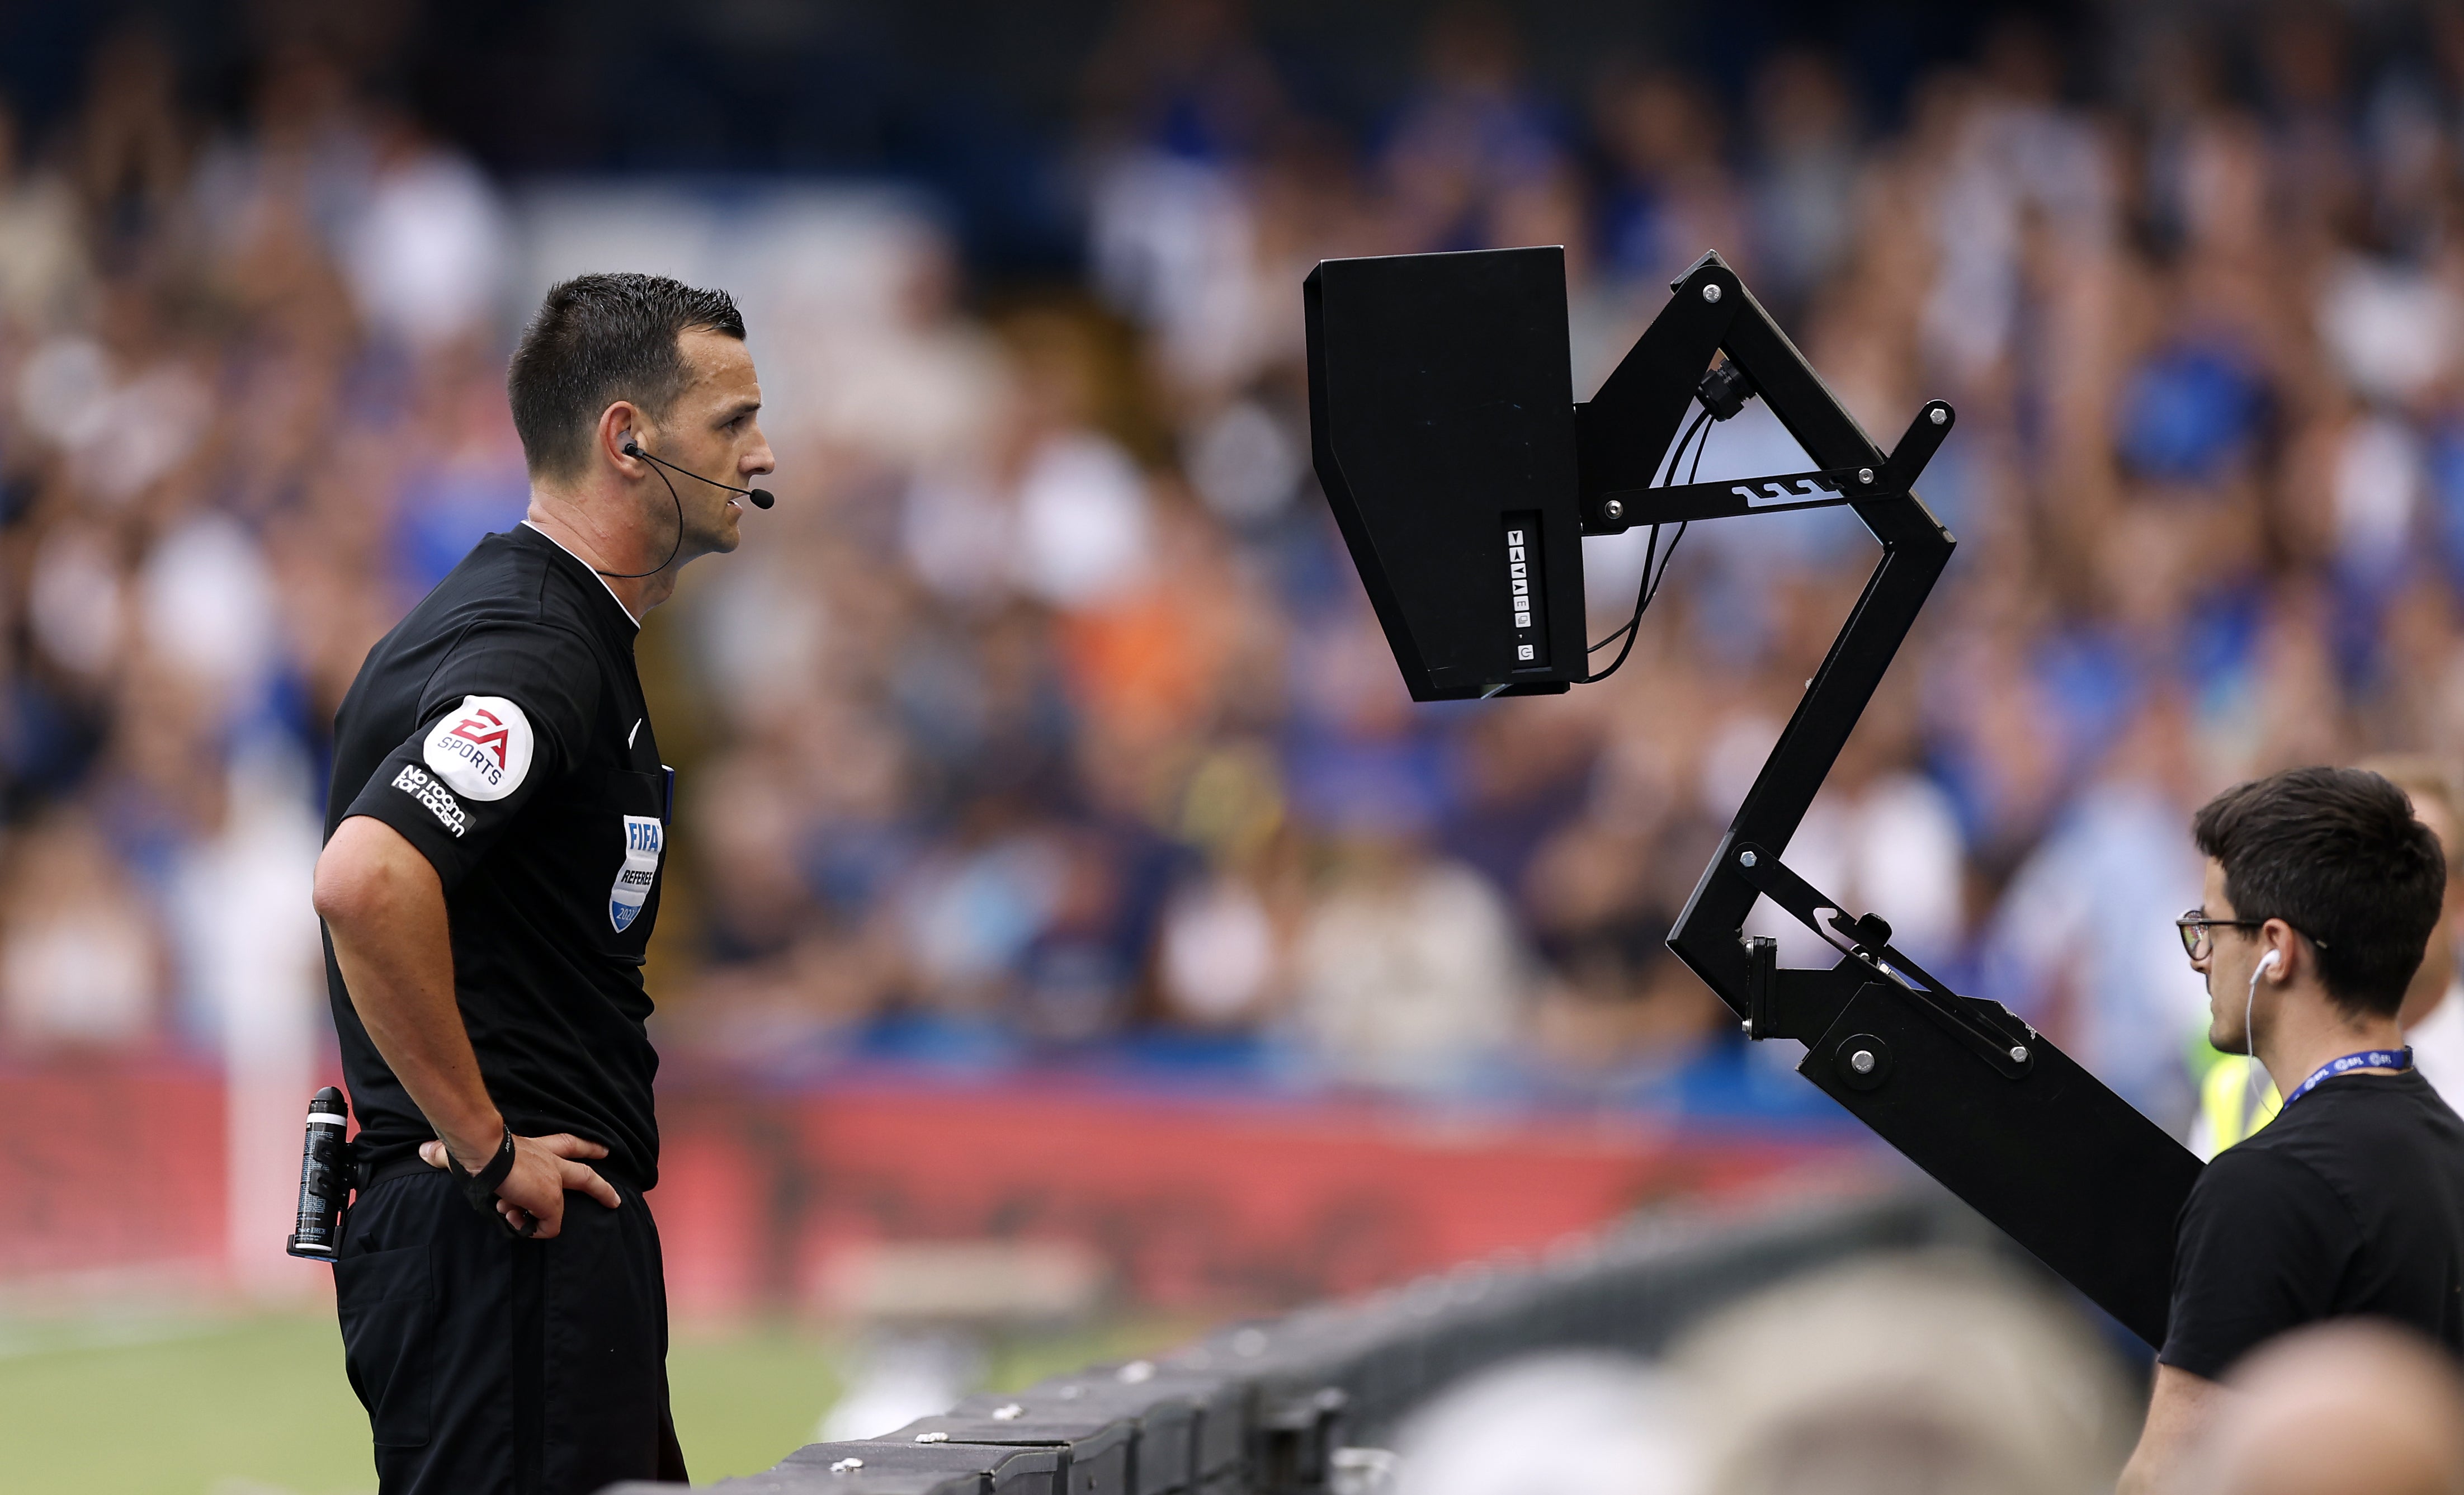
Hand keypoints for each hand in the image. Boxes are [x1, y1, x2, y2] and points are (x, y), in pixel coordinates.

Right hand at [419, 1132, 621, 1239]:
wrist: (487, 1150)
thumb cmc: (477, 1147)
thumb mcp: (472, 1152)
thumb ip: (450, 1154)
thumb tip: (423, 1152)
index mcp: (538, 1147)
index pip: (567, 1143)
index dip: (585, 1147)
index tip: (602, 1151)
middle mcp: (551, 1162)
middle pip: (586, 1175)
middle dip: (602, 1189)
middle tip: (616, 1201)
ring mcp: (555, 1183)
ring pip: (560, 1210)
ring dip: (532, 1219)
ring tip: (510, 1213)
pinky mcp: (552, 1201)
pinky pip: (546, 1227)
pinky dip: (529, 1229)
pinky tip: (514, 1221)